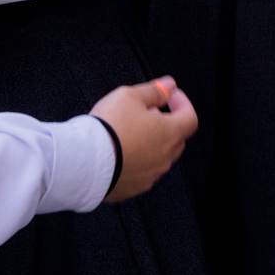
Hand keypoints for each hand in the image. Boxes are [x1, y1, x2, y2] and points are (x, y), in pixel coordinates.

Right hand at [92, 77, 198, 201]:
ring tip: (129, 133)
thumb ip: (154, 90)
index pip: (190, 118)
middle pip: (176, 139)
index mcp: (169, 134)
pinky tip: (120, 154)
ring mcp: (150, 176)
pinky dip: (136, 163)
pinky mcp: (133, 189)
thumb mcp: (130, 96)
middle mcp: (164, 158)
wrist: (84, 162)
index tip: (170, 96)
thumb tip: (169, 86)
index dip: (182, 104)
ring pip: (159, 157)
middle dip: (166, 124)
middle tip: (147, 114)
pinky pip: (141, 173)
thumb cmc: (108, 127)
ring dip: (151, 145)